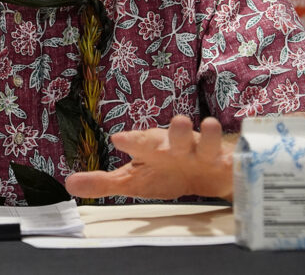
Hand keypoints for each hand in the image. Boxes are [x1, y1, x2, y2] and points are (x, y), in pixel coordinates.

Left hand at [64, 115, 234, 200]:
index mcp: (152, 149)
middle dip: (175, 130)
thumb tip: (69, 184)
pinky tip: (235, 157)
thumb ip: (102, 182)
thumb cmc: (164, 173)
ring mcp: (199, 152)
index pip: (139, 142)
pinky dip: (233, 158)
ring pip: (204, 140)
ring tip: (209, 124)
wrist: (203, 176)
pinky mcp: (221, 163)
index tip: (119, 139)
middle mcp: (175, 146)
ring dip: (207, 134)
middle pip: (174, 136)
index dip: (131, 140)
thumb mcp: (132, 180)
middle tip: (177, 121)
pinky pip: (229, 159)